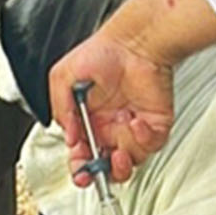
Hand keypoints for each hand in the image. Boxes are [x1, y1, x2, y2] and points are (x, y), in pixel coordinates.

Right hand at [48, 0, 215, 184]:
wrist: (134, 42)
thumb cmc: (102, 51)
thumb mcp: (63, 77)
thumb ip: (60, 109)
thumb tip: (69, 136)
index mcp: (89, 119)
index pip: (83, 152)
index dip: (80, 164)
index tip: (79, 168)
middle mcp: (111, 126)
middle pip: (105, 165)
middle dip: (98, 173)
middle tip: (94, 171)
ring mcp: (132, 127)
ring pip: (129, 162)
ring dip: (122, 164)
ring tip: (117, 154)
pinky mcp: (155, 124)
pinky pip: (150, 144)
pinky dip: (142, 140)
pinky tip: (134, 123)